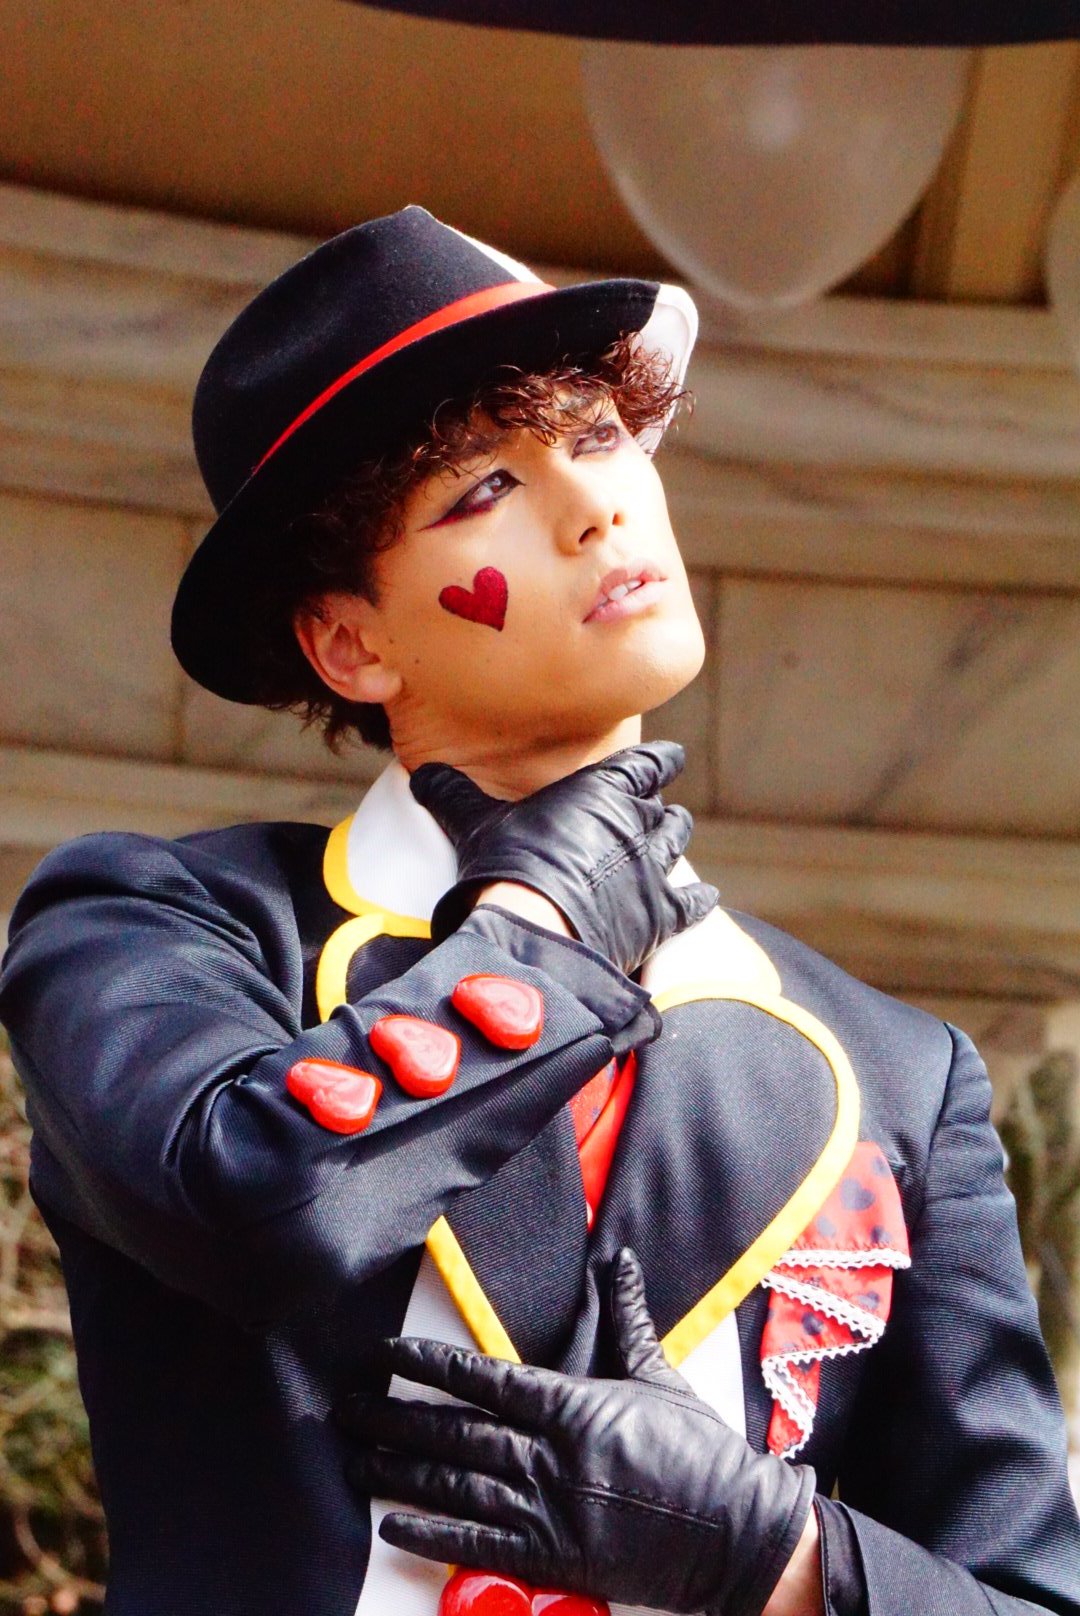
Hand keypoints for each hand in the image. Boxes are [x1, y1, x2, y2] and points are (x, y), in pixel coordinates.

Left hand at [338, 1249, 814, 1615]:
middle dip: (395, 1418)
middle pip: (456, 1433)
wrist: (737, 1534)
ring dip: (401, 1471)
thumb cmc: (700, 1452)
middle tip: (347, 1408)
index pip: (485, 1379)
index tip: (387, 1353)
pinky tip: (393, 1523)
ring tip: (356, 1458)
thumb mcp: (659, 1376)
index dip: (430, 1364)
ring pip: (458, 1485)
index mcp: (576, 1407)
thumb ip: (626, 1317)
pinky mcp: (557, 1558)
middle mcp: (553, 1457)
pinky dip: (433, 1533)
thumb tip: (618, 1259)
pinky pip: (481, 1545)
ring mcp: (551, 1511)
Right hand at [410, 742, 717, 976]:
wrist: (534, 929)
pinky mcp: (663, 912)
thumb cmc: (505, 867)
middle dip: (657, 810)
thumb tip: (419, 772)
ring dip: (674, 841)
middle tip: (655, 811)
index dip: (660, 761)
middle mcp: (636, 821)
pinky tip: (705, 898)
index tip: (672, 758)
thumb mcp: (473, 823)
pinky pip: (694, 901)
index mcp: (601, 789)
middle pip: (661, 807)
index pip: (646, 764)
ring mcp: (653, 867)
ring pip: (676, 843)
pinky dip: (700, 899)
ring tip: (671, 842)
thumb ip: (452, 794)